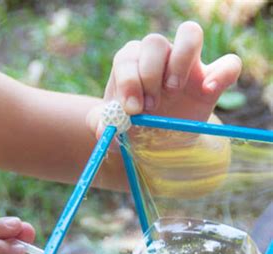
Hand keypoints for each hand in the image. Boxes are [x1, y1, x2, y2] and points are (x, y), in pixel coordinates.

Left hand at [88, 21, 241, 135]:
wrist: (157, 142)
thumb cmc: (133, 128)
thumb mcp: (113, 130)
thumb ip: (101, 127)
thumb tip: (101, 128)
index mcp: (131, 64)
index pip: (128, 57)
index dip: (129, 80)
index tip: (132, 109)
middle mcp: (158, 57)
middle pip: (154, 42)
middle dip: (149, 74)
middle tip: (150, 106)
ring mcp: (186, 64)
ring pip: (189, 34)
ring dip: (179, 61)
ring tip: (172, 91)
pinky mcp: (211, 79)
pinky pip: (228, 63)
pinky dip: (222, 73)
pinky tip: (207, 91)